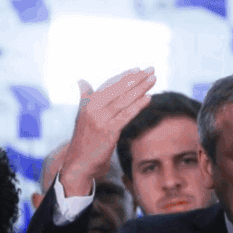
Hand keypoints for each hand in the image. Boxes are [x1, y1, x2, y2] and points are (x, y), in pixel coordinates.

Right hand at [60, 67, 155, 195]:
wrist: (78, 162)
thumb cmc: (84, 140)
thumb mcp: (82, 116)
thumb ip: (85, 97)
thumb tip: (81, 81)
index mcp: (88, 103)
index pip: (109, 85)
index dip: (124, 77)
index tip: (138, 69)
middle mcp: (93, 108)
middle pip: (119, 89)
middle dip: (137, 78)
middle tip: (151, 69)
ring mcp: (101, 119)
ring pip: (125, 100)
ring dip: (141, 88)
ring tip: (153, 79)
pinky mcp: (109, 131)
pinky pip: (127, 115)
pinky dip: (138, 105)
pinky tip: (149, 98)